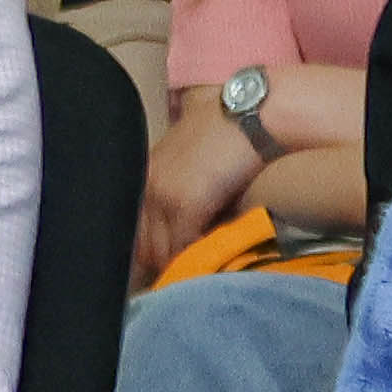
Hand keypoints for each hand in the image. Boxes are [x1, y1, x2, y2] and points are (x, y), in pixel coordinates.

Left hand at [134, 96, 263, 279]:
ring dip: (181, 264)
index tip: (169, 267)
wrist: (255, 113)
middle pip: (144, 244)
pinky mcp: (186, 204)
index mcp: (146, 172)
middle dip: (164, 264)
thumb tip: (192, 219)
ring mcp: (163, 194)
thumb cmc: (235, 130)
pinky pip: (184, 246)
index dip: (153, 251)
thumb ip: (185, 183)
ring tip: (201, 275)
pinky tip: (212, 263)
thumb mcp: (197, 156)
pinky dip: (197, 258)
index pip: (137, 228)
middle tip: (187, 278)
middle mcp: (147, 184)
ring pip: (161, 250)